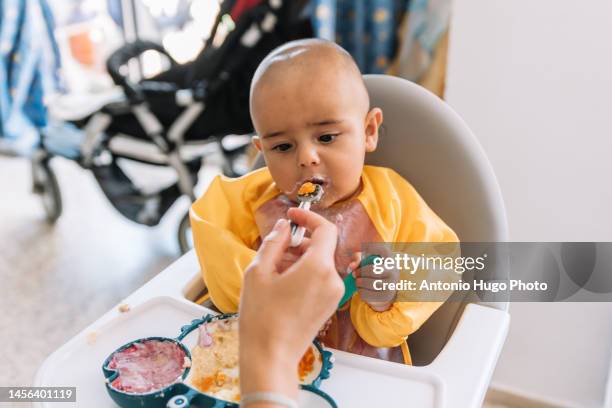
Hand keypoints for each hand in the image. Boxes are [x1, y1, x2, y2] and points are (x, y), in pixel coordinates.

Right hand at [239, 208, 343, 398]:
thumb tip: (284, 226)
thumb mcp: (258, 272)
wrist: (271, 358)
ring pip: (319, 263)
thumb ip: (274, 242)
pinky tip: (282, 286)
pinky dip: (304, 274)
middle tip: (273, 253)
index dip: (308, 218)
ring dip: (299, 259)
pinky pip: (320, 279)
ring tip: (273, 273)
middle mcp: (333, 279)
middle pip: (320, 247)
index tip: (291, 216)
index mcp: (318, 267)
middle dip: (297, 243)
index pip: (325, 229)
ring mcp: (334, 294)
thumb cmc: (262, 318)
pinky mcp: (330, 306)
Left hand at [350, 247, 398, 311]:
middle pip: (372, 270)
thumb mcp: (367, 259)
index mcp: (390, 257)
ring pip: (370, 283)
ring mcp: (392, 284)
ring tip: (357, 281)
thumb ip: (357, 258)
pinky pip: (368, 294)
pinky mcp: (387, 296)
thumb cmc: (374, 268)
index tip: (364, 251)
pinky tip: (361, 288)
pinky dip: (361, 291)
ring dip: (359, 282)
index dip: (371, 249)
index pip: (382, 249)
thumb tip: (352, 267)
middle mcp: (394, 270)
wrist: (387, 287)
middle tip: (354, 274)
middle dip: (360, 272)